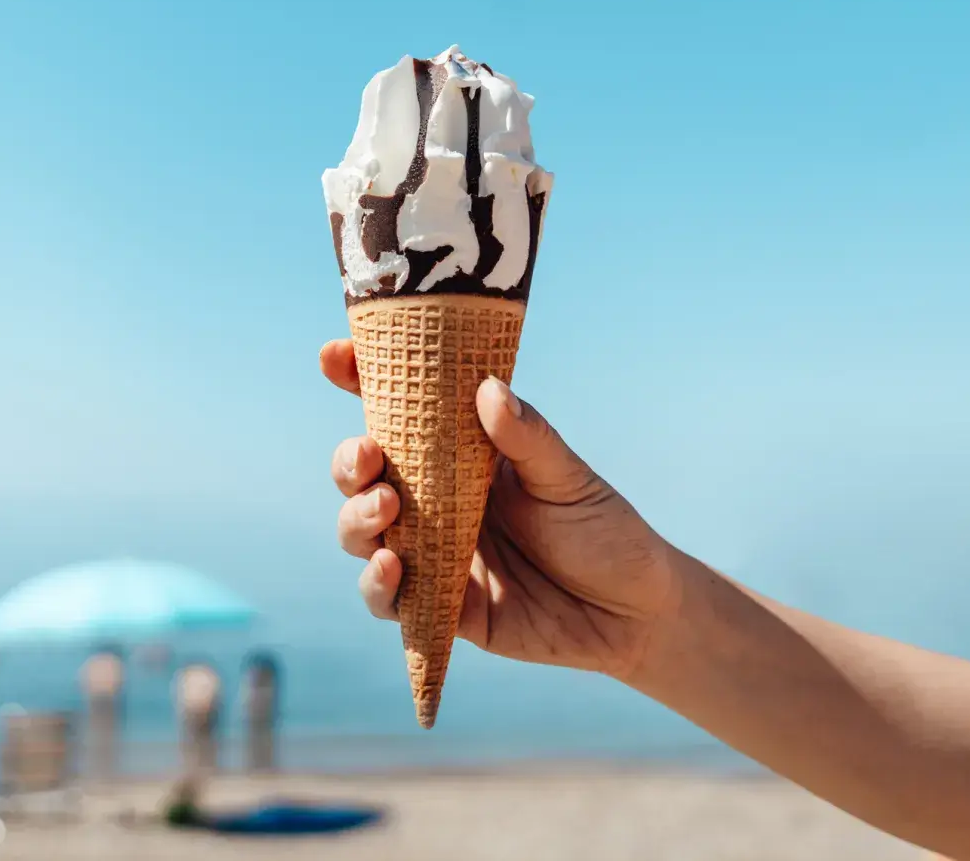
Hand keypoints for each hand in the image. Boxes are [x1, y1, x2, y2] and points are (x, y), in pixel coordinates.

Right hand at [321, 339, 674, 677]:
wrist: (634, 612)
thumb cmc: (604, 531)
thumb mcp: (569, 478)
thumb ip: (527, 437)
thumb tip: (488, 388)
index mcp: (461, 458)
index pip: (400, 413)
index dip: (359, 382)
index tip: (335, 356)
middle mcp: (437, 503)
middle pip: (364, 475)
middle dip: (349, 462)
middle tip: (367, 455)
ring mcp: (433, 555)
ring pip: (362, 532)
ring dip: (356, 519)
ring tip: (385, 508)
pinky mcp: (440, 609)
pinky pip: (388, 599)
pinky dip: (376, 584)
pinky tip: (390, 568)